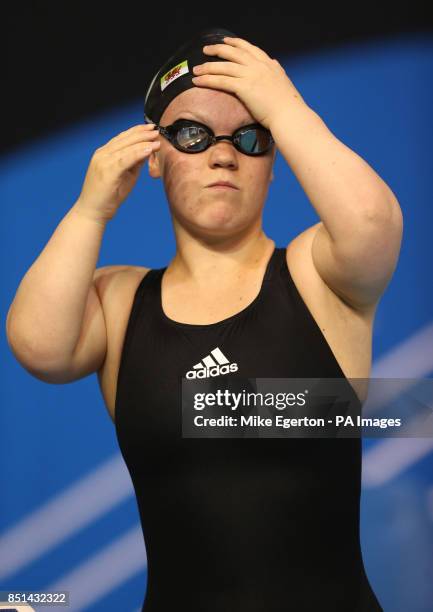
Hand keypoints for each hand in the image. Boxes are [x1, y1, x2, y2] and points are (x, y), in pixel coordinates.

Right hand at [76, 124, 159, 221]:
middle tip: (156, 130)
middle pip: (124, 139)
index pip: (122, 138)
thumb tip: (147, 151)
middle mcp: (102, 155)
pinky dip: (138, 153)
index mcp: (104, 154)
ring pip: (126, 147)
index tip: (150, 128)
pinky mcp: (107, 172)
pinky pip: (125, 159)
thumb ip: (134, 163)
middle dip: (142, 134)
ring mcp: (103, 162)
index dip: (137, 131)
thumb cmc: (108, 196)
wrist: (93, 212)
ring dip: (143, 142)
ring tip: (156, 138)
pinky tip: (149, 149)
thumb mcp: (125, 175)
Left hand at [191, 36, 305, 129]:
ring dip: (207, 66)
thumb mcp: (283, 82)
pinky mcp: (244, 87)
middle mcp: (259, 66)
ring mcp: (251, 75)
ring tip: (196, 69)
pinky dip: (207, 80)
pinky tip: (198, 81)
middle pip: (233, 53)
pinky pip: (221, 80)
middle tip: (206, 49)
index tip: (226, 41)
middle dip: (217, 49)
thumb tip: (274, 63)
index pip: (249, 48)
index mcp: (269, 64)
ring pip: (224, 66)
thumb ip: (276, 71)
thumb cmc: (288, 106)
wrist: (289, 115)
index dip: (236, 43)